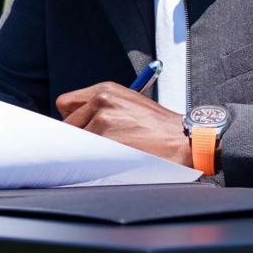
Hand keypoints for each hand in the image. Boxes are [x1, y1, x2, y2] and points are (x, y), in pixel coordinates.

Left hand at [55, 82, 192, 166]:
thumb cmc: (159, 127)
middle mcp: (101, 101)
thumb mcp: (129, 104)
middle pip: (66, 125)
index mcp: (105, 90)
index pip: (66, 104)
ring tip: (110, 154)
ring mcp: (102, 121)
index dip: (73, 121)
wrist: (186, 139)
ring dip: (87, 151)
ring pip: (74, 143)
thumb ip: (101, 108)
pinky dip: (93, 162)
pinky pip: (84, 156)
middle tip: (99, 147)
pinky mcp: (105, 141)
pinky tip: (110, 162)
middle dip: (78, 138)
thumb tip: (77, 125)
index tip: (80, 131)